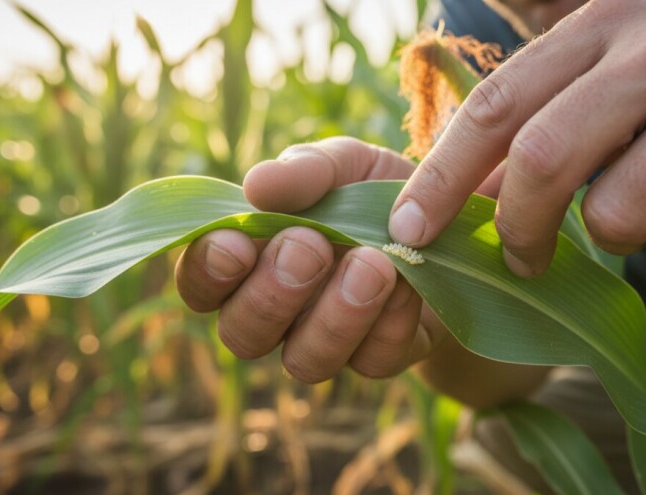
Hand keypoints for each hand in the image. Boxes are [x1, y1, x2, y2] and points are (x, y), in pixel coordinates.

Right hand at [174, 137, 442, 382]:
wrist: (444, 217)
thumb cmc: (368, 192)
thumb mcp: (342, 164)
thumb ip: (303, 172)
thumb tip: (255, 185)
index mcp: (249, 264)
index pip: (201, 286)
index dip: (207, 273)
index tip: (236, 244)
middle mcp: (277, 314)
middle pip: (243, 335)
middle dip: (273, 293)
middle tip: (310, 245)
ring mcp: (326, 342)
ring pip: (305, 361)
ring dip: (334, 315)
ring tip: (371, 263)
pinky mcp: (380, 357)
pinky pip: (373, 360)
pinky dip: (391, 320)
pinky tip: (408, 281)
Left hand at [389, 0, 645, 276]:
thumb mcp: (622, 71)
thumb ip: (549, 118)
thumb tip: (477, 196)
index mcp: (609, 23)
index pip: (497, 103)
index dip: (442, 174)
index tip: (407, 229)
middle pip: (543, 160)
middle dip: (517, 228)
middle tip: (521, 260)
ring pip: (618, 217)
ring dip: (620, 236)